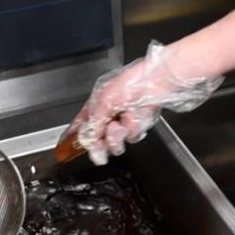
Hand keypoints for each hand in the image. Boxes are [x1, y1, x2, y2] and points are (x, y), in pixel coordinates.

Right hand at [66, 41, 222, 164]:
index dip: (78, 135)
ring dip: (117, 136)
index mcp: (99, 101)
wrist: (162, 80)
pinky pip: (133, 135)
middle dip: (100, 142)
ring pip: (116, 139)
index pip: (83, 121)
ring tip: (123, 126)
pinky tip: (136, 120)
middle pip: (99, 135)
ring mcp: (126, 117)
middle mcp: (111, 110)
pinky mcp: (141, 121)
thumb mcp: (107, 101)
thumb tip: (88, 138)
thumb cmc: (133, 82)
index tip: (72, 149)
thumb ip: (95, 122)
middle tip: (100, 154)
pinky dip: (134, 129)